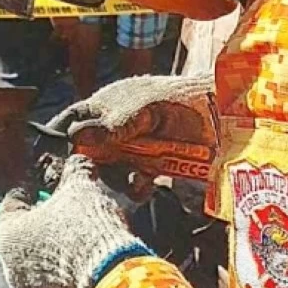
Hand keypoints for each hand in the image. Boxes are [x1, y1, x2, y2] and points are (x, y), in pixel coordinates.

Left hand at [0, 155, 141, 287]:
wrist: (109, 282)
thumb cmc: (87, 229)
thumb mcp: (82, 188)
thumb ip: (75, 172)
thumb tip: (77, 163)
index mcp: (8, 233)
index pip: (11, 205)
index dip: (26, 191)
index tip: (34, 185)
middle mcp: (10, 267)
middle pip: (22, 239)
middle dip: (41, 227)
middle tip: (60, 215)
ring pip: (36, 269)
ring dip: (51, 257)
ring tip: (76, 245)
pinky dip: (64, 282)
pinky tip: (84, 271)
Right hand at [43, 75, 216, 176]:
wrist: (226, 116)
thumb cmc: (185, 100)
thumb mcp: (144, 108)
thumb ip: (112, 125)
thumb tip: (76, 138)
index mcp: (110, 103)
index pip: (76, 120)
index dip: (66, 137)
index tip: (61, 155)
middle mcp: (117, 127)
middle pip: (90, 150)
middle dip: (89, 165)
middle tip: (88, 176)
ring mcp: (134, 147)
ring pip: (110, 170)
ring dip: (112, 179)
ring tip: (125, 179)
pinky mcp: (151, 167)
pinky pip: (132, 182)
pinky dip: (134, 187)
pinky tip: (143, 186)